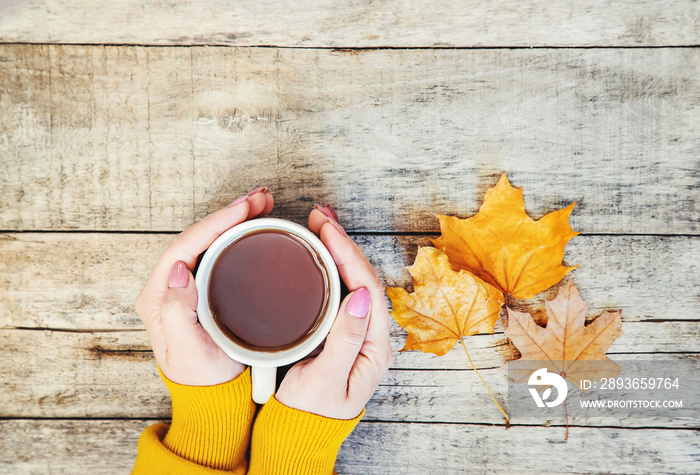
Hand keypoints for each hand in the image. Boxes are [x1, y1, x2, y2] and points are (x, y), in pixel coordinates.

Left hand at [135, 188, 273, 385]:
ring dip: (235, 217)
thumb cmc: (203, 376)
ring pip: (209, 239)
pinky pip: (218, 250)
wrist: (213, 393)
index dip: (216, 222)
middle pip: (198, 236)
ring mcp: (185, 284)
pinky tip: (254, 223)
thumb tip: (178, 270)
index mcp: (158, 296)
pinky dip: (238, 231)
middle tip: (261, 198)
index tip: (244, 208)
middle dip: (230, 212)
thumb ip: (176, 313)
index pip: (185, 246)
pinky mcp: (203, 286)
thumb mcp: (189, 351)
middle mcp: (168, 284)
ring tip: (262, 202)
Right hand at [275, 205, 392, 418]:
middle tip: (320, 216)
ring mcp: (358, 328)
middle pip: (362, 276)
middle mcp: (372, 332)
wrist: (304, 427)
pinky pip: (341, 287)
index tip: (327, 230)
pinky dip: (331, 263)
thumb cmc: (313, 409)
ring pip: (353, 278)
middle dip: (343, 242)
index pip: (366, 287)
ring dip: (338, 248)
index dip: (348, 254)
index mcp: (374, 344)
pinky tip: (320, 250)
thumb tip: (360, 297)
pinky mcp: (342, 327)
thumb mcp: (326, 379)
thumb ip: (344, 340)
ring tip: (320, 223)